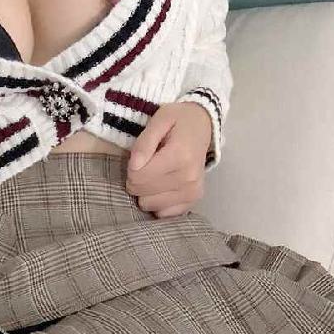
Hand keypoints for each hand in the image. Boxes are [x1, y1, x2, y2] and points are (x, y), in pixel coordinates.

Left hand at [125, 101, 213, 217]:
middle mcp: (189, 178)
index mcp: (180, 156)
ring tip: (156, 174)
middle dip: (137, 180)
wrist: (203, 125)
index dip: (131, 168)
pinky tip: (162, 187)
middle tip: (146, 165)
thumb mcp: (160, 119)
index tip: (139, 158)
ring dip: (146, 192)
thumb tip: (134, 167)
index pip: (138, 177)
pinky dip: (158, 202)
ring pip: (149, 205)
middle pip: (142, 193)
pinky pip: (163, 213)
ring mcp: (192, 192)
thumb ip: (144, 143)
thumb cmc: (178, 121)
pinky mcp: (193, 201)